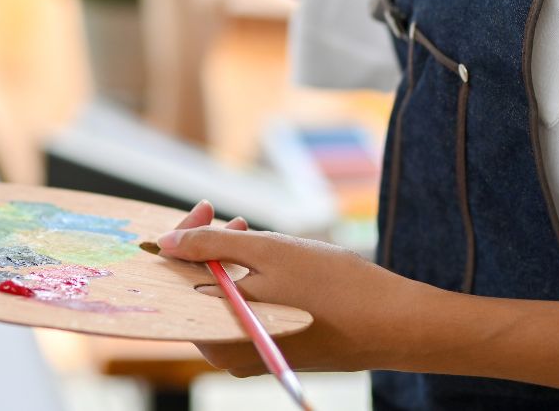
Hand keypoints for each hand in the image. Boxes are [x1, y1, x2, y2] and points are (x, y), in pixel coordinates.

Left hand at [159, 212, 425, 375]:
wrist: (393, 324)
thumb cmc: (332, 286)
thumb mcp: (267, 253)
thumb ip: (211, 246)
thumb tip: (165, 243)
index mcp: (215, 333)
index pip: (178, 278)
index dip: (186, 235)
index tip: (205, 206)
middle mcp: (226, 352)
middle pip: (198, 287)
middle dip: (210, 247)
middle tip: (236, 219)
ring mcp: (248, 353)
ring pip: (222, 296)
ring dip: (230, 260)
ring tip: (254, 234)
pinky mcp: (269, 348)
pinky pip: (243, 309)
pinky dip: (248, 281)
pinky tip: (269, 261)